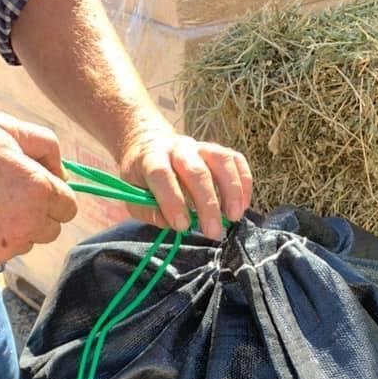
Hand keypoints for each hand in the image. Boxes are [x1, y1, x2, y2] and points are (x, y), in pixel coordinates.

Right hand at [0, 110, 76, 267]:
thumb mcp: (4, 127)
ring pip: (30, 241)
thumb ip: (45, 146)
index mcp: (38, 189)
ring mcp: (7, 245)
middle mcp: (28, 223)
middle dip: (40, 212)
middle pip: (53, 228)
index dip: (54, 192)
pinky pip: (5, 252)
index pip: (69, 205)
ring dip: (19, 226)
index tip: (33, 182)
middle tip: (8, 191)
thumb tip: (64, 172)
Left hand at [120, 127, 252, 239]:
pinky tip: (242, 205)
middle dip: (207, 203)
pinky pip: (236, 160)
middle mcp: (178, 148)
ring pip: (221, 161)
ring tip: (234, 217)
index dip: (172, 201)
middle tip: (213, 232)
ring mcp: (200, 146)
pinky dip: (243, 183)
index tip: (182, 227)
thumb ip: (149, 212)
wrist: (150, 147)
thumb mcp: (134, 197)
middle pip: (196, 171)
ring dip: (232, 191)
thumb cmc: (143, 180)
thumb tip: (171, 225)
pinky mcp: (217, 151)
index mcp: (151, 158)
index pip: (162, 175)